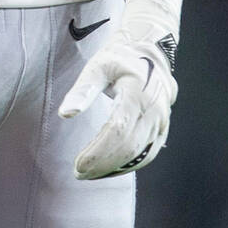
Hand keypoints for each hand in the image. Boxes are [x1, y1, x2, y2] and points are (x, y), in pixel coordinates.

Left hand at [58, 0, 181, 178]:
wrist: (151, 53)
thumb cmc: (119, 59)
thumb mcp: (98, 66)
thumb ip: (82, 90)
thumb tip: (66, 114)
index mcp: (137, 93)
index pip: (118, 131)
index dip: (98, 152)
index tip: (78, 164)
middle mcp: (153, 110)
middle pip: (129, 148)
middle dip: (103, 165)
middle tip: (79, 172)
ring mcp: (161, 122)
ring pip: (139, 156)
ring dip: (114, 169)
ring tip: (90, 173)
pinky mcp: (162, 130)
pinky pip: (147, 155)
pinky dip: (127, 166)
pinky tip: (108, 169)